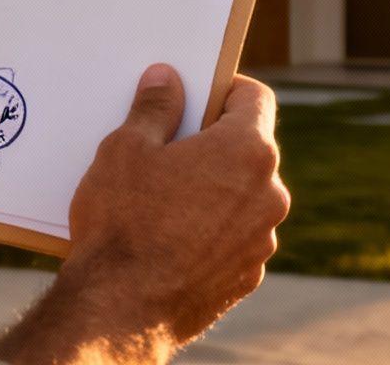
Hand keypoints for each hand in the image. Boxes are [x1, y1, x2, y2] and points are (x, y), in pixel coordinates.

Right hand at [0, 66, 290, 364]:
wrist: (120, 311)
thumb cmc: (122, 224)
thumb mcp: (126, 149)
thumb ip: (155, 107)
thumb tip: (167, 78)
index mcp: (247, 151)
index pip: (255, 98)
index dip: (226, 89)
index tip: (199, 92)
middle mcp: (269, 194)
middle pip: (249, 149)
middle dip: (213, 143)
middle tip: (168, 148)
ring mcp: (262, 240)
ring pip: (242, 196)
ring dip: (214, 190)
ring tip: (163, 199)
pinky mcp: (247, 276)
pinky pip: (234, 238)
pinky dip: (212, 231)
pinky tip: (170, 238)